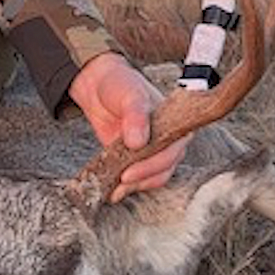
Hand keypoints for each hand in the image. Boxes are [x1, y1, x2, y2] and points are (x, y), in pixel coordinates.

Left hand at [67, 51, 186, 201]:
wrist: (99, 88)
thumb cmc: (120, 84)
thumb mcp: (129, 94)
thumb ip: (135, 115)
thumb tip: (139, 142)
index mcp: (175, 122)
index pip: (174, 150)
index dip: (155, 164)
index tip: (132, 170)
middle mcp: (169, 139)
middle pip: (165, 168)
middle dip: (143, 177)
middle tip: (121, 179)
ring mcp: (154, 151)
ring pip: (153, 178)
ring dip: (135, 186)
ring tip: (115, 188)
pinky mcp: (138, 159)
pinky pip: (139, 178)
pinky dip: (127, 187)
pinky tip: (113, 190)